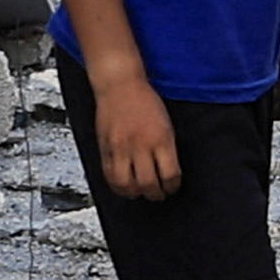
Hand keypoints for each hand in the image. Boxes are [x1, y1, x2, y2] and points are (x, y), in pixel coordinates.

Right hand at [94, 66, 182, 200]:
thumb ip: (166, 148)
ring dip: (135, 193)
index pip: (170, 174)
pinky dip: (117, 186)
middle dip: (156, 194)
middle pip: (149, 183)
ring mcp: (121, 148)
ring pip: (127, 184)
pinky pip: (109, 175)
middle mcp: (141, 145)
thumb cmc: (144, 100)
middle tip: (159, 194)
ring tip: (140, 193)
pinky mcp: (106, 148)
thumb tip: (168, 171)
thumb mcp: (166, 124)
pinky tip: (123, 186)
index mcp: (161, 139)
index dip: (173, 186)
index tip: (173, 187)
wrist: (120, 85)